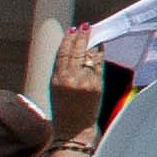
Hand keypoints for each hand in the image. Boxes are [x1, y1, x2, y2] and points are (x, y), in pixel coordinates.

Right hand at [43, 23, 112, 145]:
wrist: (73, 129)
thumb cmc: (64, 110)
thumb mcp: (55, 89)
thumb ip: (62, 72)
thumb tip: (71, 53)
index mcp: (56, 79)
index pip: (61, 54)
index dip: (67, 40)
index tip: (71, 31)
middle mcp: (69, 78)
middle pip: (75, 51)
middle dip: (80, 37)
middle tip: (84, 26)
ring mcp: (83, 81)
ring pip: (87, 56)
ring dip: (90, 42)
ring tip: (91, 32)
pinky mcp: (96, 86)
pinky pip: (98, 65)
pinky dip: (99, 54)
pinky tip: (100, 46)